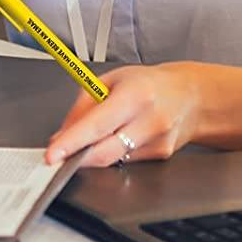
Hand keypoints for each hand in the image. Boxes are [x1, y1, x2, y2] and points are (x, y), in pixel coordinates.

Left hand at [45, 64, 206, 167]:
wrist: (190, 96)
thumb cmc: (147, 84)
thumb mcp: (110, 80)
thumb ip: (83, 106)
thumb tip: (61, 134)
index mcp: (135, 95)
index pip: (97, 125)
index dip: (71, 143)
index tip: (52, 154)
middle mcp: (150, 121)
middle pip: (105, 151)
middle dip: (76, 158)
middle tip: (56, 157)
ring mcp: (158, 142)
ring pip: (113, 159)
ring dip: (91, 155)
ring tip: (84, 141)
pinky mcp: (161, 156)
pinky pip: (125, 160)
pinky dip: (110, 153)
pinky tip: (112, 139)